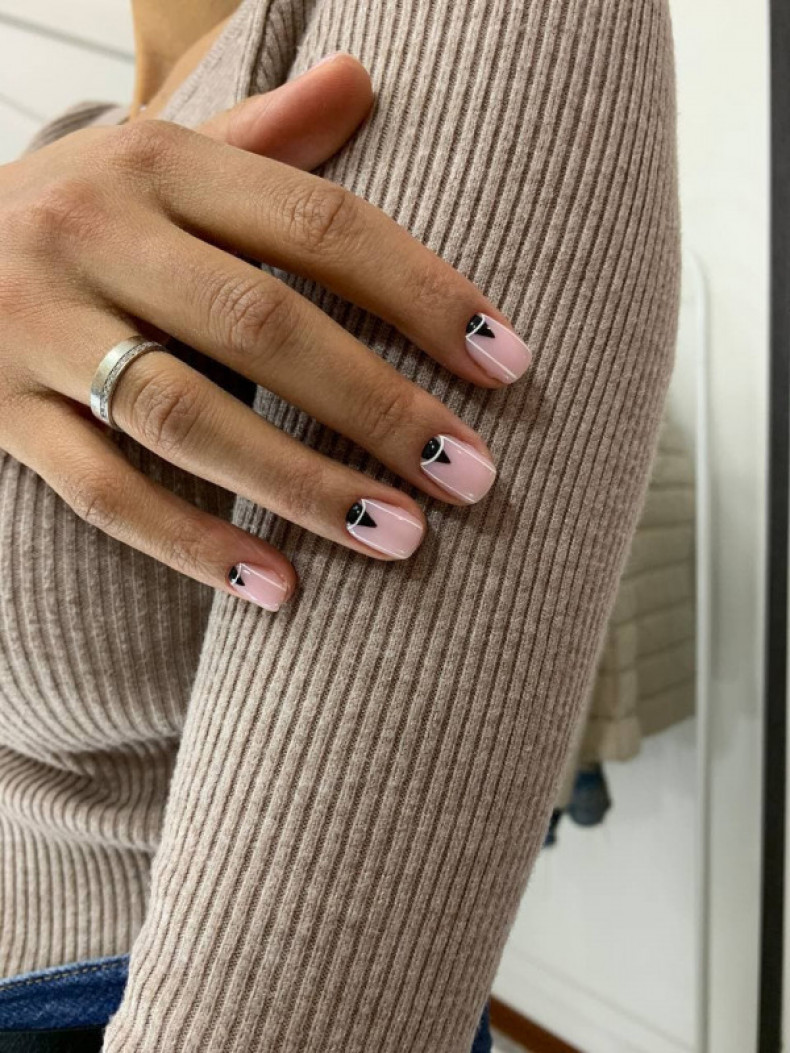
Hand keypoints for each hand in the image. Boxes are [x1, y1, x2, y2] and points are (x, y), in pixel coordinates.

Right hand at [0, 54, 530, 610]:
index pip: (321, 224)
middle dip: (381, 407)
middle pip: (263, 327)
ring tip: (403, 537)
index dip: (424, 293)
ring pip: (187, 418)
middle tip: (474, 475)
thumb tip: (365, 77)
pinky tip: (281, 590)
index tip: (508, 363)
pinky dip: (194, 545)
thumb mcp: (160, 158)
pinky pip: (105, 493)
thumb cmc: (81, 211)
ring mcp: (41, 330)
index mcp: (159, 163)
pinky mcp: (3, 415)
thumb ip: (262, 133)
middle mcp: (97, 236)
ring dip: (303, 485)